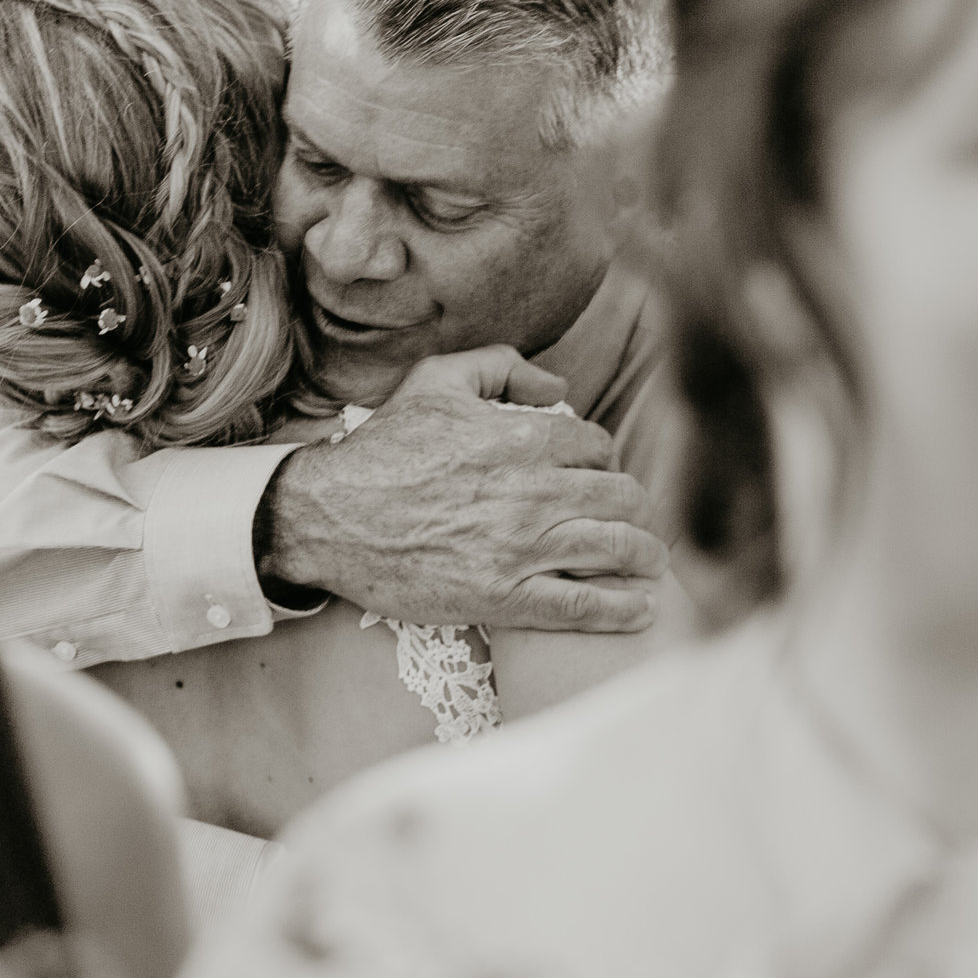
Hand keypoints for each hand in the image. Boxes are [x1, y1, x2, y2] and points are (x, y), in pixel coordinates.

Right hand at [261, 347, 667, 632]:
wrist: (329, 517)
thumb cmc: (382, 449)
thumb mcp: (435, 381)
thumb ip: (502, 368)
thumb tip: (558, 387)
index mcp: (523, 436)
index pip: (600, 449)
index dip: (604, 462)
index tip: (596, 479)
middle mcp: (534, 491)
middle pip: (623, 498)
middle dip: (637, 509)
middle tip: (634, 520)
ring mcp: (523, 547)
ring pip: (617, 549)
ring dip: (644, 555)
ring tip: (648, 562)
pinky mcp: (506, 597)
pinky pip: (585, 606)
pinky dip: (623, 609)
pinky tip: (641, 609)